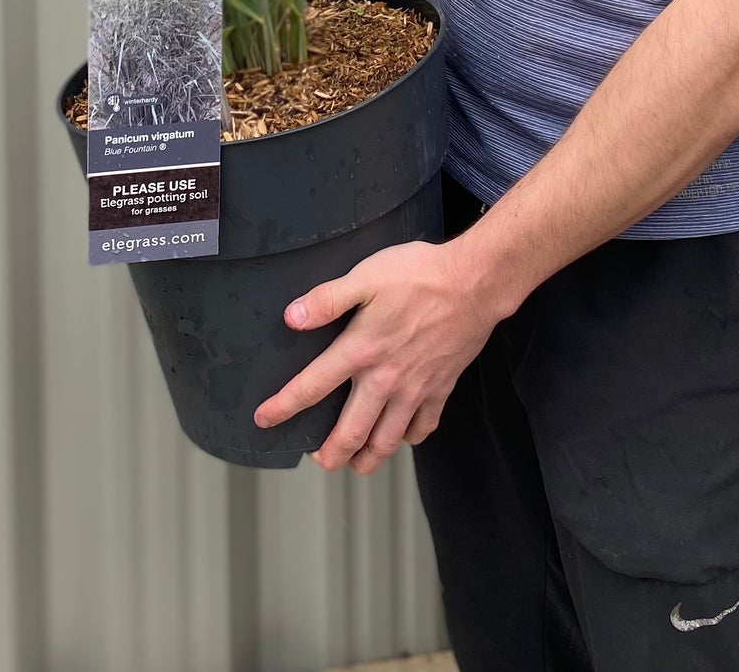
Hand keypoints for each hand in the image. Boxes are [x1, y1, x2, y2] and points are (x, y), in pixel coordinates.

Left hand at [253, 238, 498, 474]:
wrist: (474, 284)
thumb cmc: (419, 275)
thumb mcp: (366, 275)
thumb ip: (327, 299)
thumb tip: (291, 318)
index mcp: (360, 351)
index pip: (312, 388)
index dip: (284, 407)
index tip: (264, 420)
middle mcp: (385, 380)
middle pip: (350, 433)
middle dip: (329, 454)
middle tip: (317, 460)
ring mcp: (415, 390)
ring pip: (386, 441)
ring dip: (367, 459)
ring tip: (355, 464)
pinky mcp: (440, 390)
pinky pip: (422, 428)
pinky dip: (408, 438)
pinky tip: (400, 434)